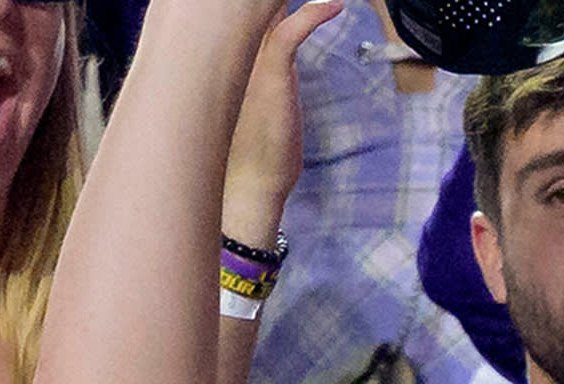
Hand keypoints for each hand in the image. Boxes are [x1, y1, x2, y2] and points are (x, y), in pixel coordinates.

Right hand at [222, 0, 345, 248]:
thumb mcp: (261, 102)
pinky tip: (334, 6)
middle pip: (245, 12)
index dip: (253, 8)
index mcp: (229, 58)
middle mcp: (234, 54)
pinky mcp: (271, 75)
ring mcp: (250, 62)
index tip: (267, 5)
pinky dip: (312, 15)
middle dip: (260, 3)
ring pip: (264, 13)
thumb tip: (280, 59)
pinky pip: (290, 34)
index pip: (239, 18)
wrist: (250, 186)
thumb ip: (268, 73)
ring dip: (280, 3)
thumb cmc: (257, 150)